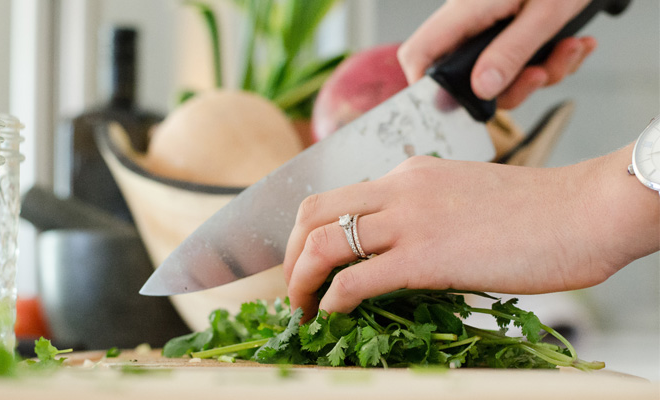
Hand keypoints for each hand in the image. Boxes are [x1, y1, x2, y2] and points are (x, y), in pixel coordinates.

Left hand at [283, 146, 658, 320]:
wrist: (584, 211)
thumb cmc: (535, 212)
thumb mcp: (463, 196)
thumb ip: (424, 213)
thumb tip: (396, 251)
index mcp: (408, 174)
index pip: (335, 197)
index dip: (306, 233)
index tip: (306, 264)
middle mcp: (399, 189)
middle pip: (312, 214)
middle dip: (290, 255)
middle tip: (293, 289)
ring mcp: (409, 220)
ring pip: (323, 244)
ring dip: (300, 281)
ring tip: (302, 310)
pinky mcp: (425, 257)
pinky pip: (356, 280)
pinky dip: (331, 300)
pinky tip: (332, 315)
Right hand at [398, 0, 595, 108]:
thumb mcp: (545, 12)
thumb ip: (511, 51)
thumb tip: (482, 88)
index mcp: (465, 11)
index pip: (419, 54)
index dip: (425, 87)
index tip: (455, 107)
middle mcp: (470, 22)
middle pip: (466, 78)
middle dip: (512, 87)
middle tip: (541, 74)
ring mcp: (490, 28)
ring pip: (500, 76)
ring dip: (542, 73)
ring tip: (570, 48)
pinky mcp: (510, 32)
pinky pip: (522, 64)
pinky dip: (552, 61)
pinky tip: (573, 43)